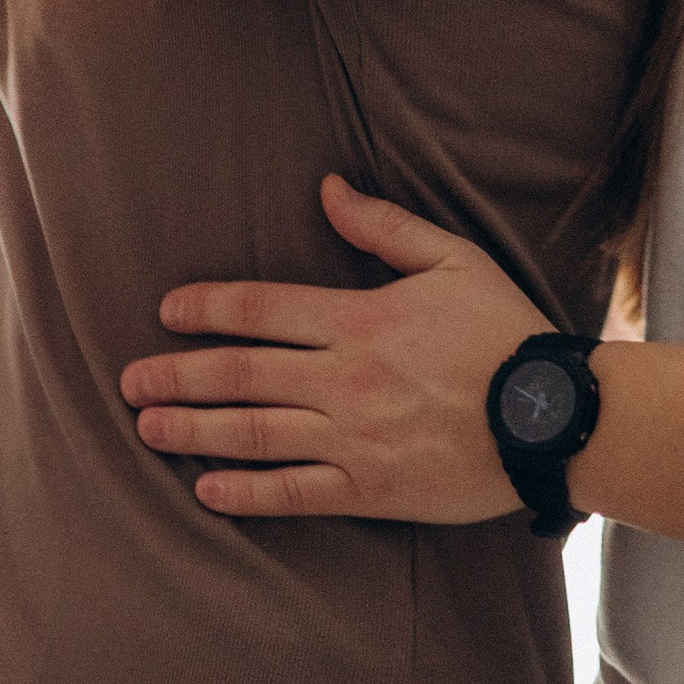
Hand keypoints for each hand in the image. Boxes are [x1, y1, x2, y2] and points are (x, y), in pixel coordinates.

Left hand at [120, 175, 539, 519]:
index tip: (166, 312)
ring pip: (254, 433)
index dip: (206, 309)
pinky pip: (295, 494)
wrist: (553, 419)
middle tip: (130, 380)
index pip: (261, 309)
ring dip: (194, 430)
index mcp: (359, 318)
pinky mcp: (371, 490)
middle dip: (178, 375)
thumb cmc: (505, 333)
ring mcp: (353, 439)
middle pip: (241, 374)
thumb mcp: (452, 259)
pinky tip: (205, 491)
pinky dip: (246, 493)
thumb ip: (384, 226)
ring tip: (148, 428)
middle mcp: (343, 379)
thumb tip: (327, 189)